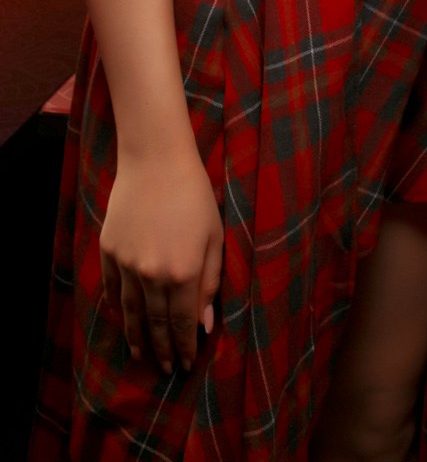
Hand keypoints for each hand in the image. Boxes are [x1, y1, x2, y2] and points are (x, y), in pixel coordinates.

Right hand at [99, 146, 222, 375]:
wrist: (156, 160)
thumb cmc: (194, 194)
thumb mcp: (214, 236)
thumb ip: (209, 281)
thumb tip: (205, 323)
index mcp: (183, 272)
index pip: (182, 322)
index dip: (185, 345)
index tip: (187, 364)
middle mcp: (152, 274)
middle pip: (155, 323)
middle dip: (163, 349)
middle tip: (167, 368)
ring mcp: (126, 264)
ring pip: (131, 312)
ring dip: (137, 337)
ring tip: (141, 355)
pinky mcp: (109, 251)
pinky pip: (113, 288)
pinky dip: (119, 307)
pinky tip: (124, 319)